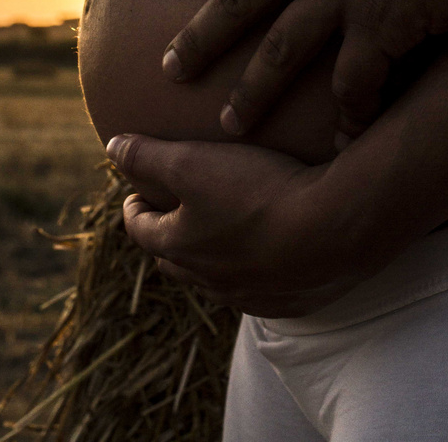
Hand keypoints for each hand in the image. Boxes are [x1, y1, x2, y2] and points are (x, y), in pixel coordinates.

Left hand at [106, 133, 354, 315]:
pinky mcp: (291, 301)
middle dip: (167, 237)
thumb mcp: (192, 162)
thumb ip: (148, 155)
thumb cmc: (258, 192)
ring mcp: (252, 295)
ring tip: (218, 234)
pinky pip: (261, 290)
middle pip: (175, 261)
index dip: (134, 209)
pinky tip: (267, 255)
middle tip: (170, 214)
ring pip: (217, 281)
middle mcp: (211, 281)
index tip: (136, 193)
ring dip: (209, 259)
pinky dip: (252, 272)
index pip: (142, 229)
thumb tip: (112, 147)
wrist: (335, 229)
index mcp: (181, 247)